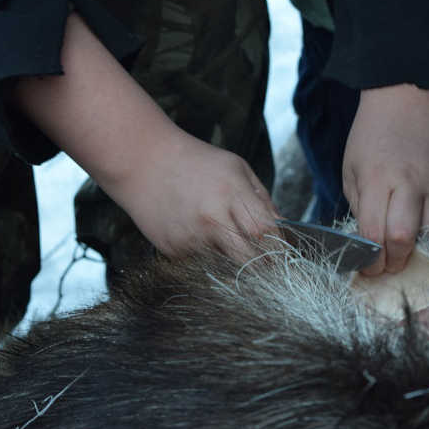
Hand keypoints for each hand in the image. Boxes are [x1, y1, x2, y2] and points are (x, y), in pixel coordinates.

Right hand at [111, 128, 280, 260]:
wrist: (144, 162)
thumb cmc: (195, 162)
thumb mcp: (237, 168)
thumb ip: (262, 199)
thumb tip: (282, 230)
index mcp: (232, 193)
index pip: (266, 232)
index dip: (279, 247)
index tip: (285, 255)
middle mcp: (212, 218)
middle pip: (250, 259)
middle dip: (263, 266)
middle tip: (269, 267)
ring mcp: (190, 237)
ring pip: (226, 265)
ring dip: (233, 260)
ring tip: (225, 239)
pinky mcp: (173, 250)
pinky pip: (201, 262)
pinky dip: (207, 255)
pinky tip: (197, 233)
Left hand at [343, 84, 428, 275]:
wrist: (410, 94)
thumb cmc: (373, 131)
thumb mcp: (352, 166)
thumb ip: (358, 204)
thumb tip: (368, 238)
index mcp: (377, 180)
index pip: (373, 234)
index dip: (369, 260)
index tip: (365, 268)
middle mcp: (409, 184)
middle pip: (404, 239)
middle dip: (393, 262)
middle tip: (385, 266)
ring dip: (416, 247)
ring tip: (402, 248)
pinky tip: (420, 227)